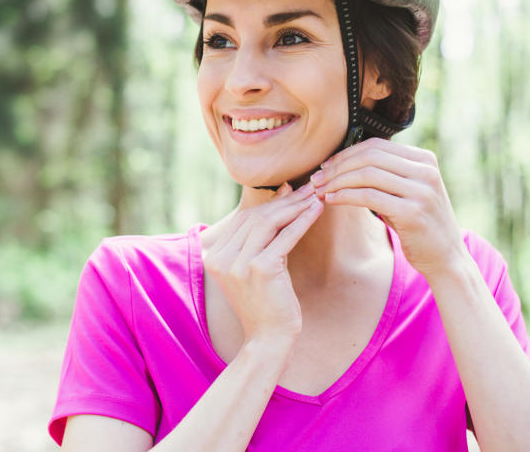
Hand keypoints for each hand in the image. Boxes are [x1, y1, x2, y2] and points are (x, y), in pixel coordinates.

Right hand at [202, 182, 323, 344]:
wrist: (268, 340)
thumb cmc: (265, 304)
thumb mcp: (255, 267)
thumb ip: (262, 236)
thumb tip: (282, 194)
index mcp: (215, 256)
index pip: (244, 219)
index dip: (270, 202)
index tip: (292, 190)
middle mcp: (221, 257)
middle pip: (255, 218)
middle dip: (285, 201)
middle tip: (308, 188)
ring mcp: (238, 263)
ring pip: (268, 223)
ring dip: (294, 206)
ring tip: (314, 196)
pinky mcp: (260, 268)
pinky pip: (284, 237)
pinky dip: (301, 221)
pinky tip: (315, 211)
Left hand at [309, 138, 466, 278]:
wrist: (446, 258)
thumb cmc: (417, 224)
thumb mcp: (405, 192)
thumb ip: (384, 174)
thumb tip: (341, 161)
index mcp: (424, 159)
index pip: (376, 145)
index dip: (345, 154)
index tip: (325, 166)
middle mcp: (426, 171)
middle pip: (369, 156)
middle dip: (338, 166)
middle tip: (317, 179)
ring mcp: (421, 190)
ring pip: (367, 174)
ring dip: (337, 181)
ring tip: (320, 190)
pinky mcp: (413, 212)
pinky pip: (369, 196)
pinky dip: (345, 196)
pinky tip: (331, 200)